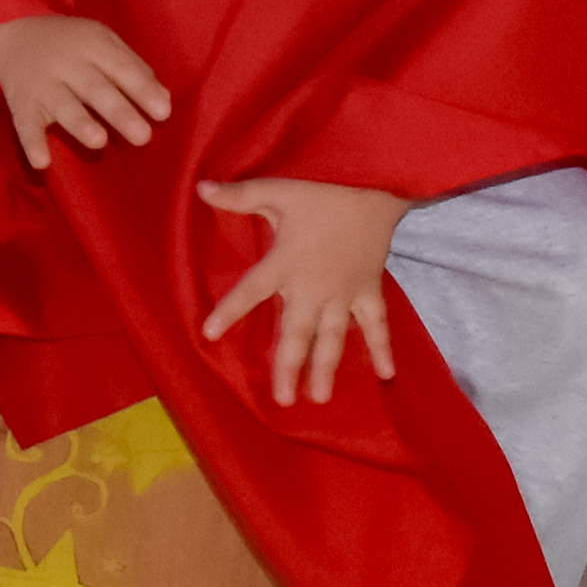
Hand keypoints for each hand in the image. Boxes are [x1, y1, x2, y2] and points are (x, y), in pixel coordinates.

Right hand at [0, 14, 169, 171]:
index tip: (163, 113)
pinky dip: (31, 143)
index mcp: (92, 45)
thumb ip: (132, 67)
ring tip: (99, 141)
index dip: (141, 90)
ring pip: (62, 105)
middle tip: (143, 136)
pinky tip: (42, 162)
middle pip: (95, 89)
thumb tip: (163, 99)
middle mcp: (67, 64)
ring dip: (79, 123)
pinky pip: (24, 124)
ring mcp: (42, 84)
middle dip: (118, 112)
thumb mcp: (103, 41)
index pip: (121, 68)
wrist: (12, 31)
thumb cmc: (71, 43)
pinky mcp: (21, 103)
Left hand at [197, 178, 407, 407]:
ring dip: (326, 367)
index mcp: (286, 262)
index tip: (209, 333)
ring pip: (333, 336)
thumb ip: (239, 195)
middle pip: (297, 332)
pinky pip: (377, 324)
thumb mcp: (278, 190)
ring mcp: (345, 292)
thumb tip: (200, 188)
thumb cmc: (323, 190)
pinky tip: (386, 376)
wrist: (376, 187)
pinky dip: (382, 348)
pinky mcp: (369, 290)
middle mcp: (314, 285)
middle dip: (289, 366)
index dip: (230, 311)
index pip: (251, 290)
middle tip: (282, 399)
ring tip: (319, 398)